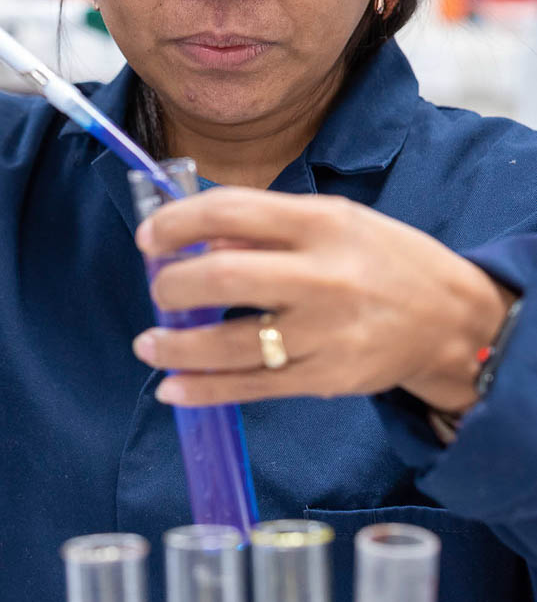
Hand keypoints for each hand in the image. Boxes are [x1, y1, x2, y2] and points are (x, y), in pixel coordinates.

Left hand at [132, 188, 512, 414]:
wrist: (451, 321)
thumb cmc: (382, 262)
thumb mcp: (335, 221)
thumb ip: (266, 227)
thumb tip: (196, 242)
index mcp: (321, 223)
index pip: (229, 210)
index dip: (177, 222)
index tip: (149, 237)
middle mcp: (321, 276)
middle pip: (222, 277)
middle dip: (172, 285)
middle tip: (158, 291)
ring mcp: (324, 332)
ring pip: (229, 343)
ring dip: (176, 346)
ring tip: (150, 344)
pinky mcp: (325, 378)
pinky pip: (251, 386)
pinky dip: (204, 390)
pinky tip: (173, 388)